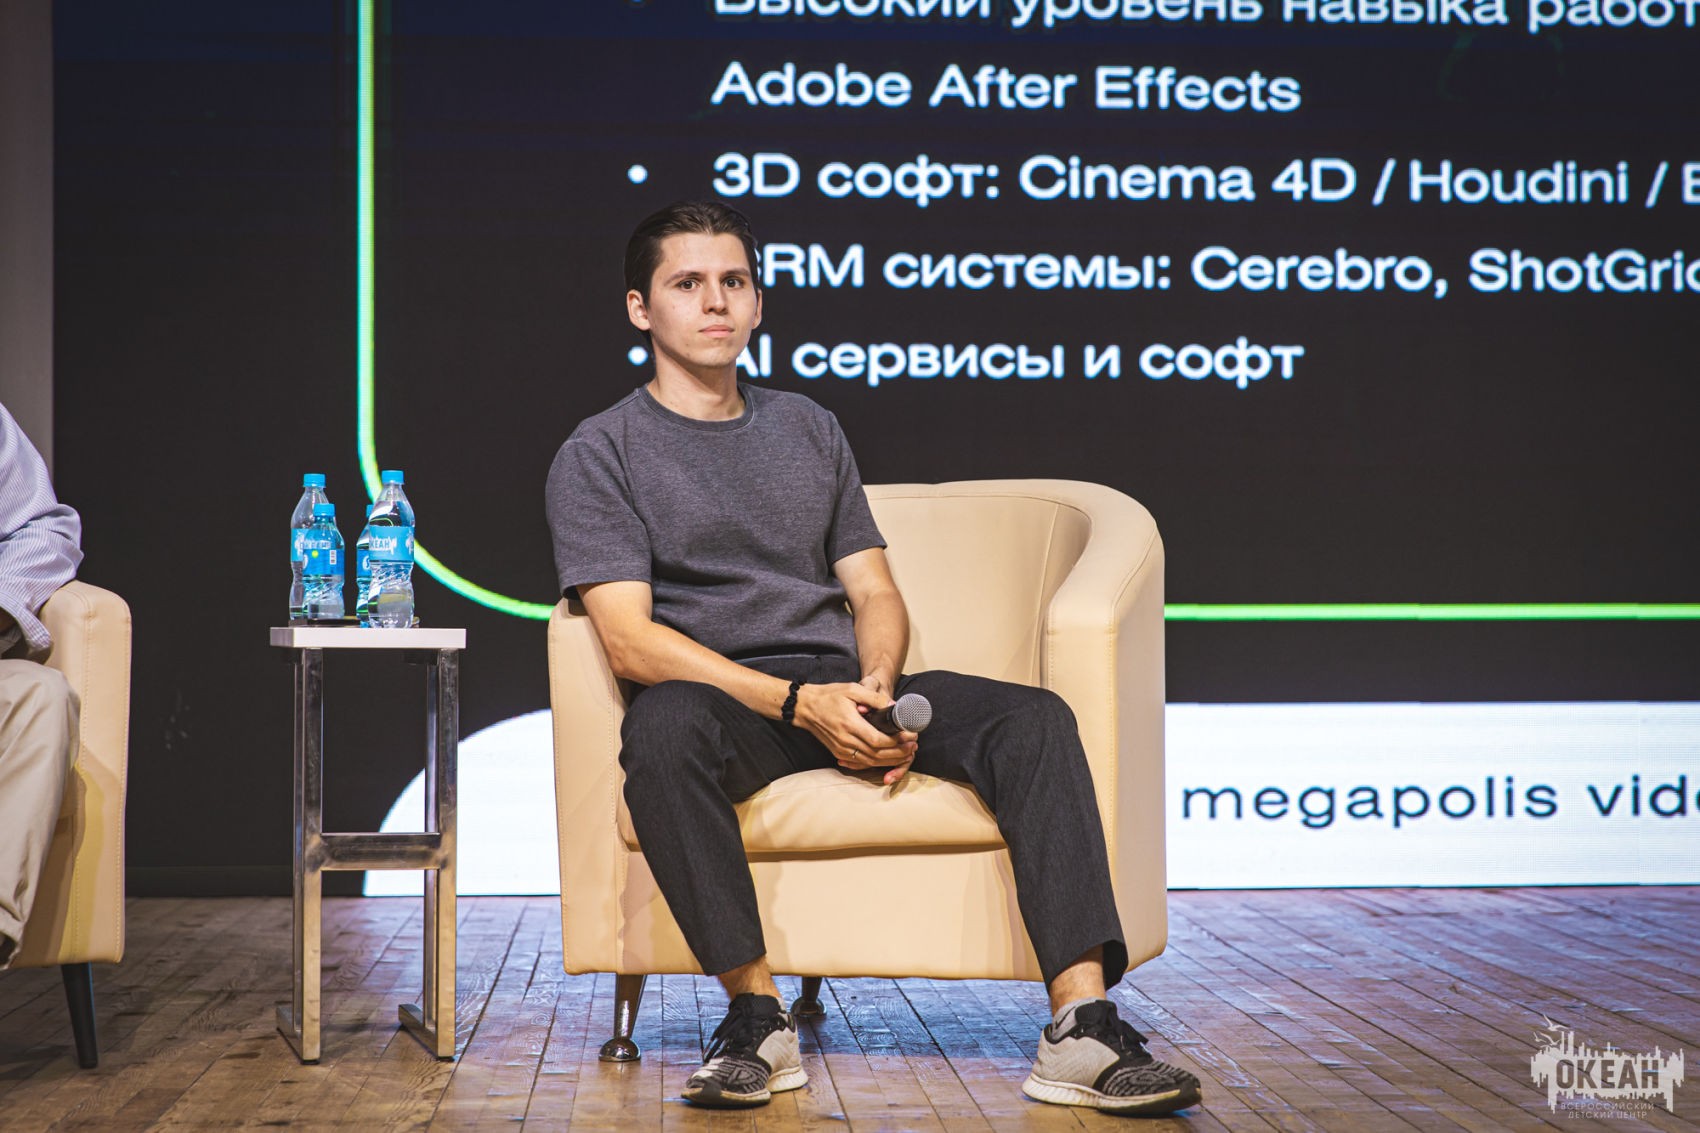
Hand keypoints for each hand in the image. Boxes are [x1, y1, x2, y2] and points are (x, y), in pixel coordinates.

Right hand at [792, 681, 917, 783]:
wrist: (805, 707)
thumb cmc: (828, 696)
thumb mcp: (852, 689)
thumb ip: (875, 698)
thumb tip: (895, 706)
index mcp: (850, 725)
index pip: (878, 740)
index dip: (897, 742)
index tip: (910, 736)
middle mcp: (845, 741)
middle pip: (877, 754)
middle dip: (898, 753)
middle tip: (913, 747)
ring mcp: (841, 750)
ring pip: (870, 761)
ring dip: (890, 760)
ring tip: (906, 754)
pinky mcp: (838, 753)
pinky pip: (861, 763)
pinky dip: (876, 763)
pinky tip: (888, 759)